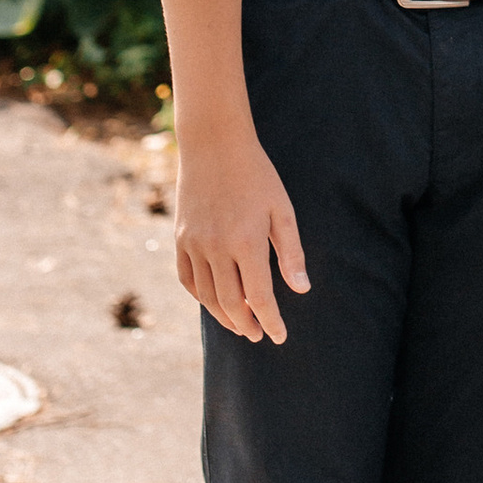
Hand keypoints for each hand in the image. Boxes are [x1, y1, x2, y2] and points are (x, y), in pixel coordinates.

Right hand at [174, 125, 310, 345]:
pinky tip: (213, 302)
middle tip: (257, 336)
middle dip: (246, 325)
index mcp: (247, 242)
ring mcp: (194, 244)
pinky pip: (187, 278)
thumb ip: (291, 252)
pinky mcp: (180, 239)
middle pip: (230, 303)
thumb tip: (301, 290)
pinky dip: (200, 296)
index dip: (270, 321)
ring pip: (206, 296)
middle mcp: (217, 248)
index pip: (259, 297)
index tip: (279, 336)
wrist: (214, 145)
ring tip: (239, 325)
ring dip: (223, 316)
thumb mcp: (282, 210)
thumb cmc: (257, 176)